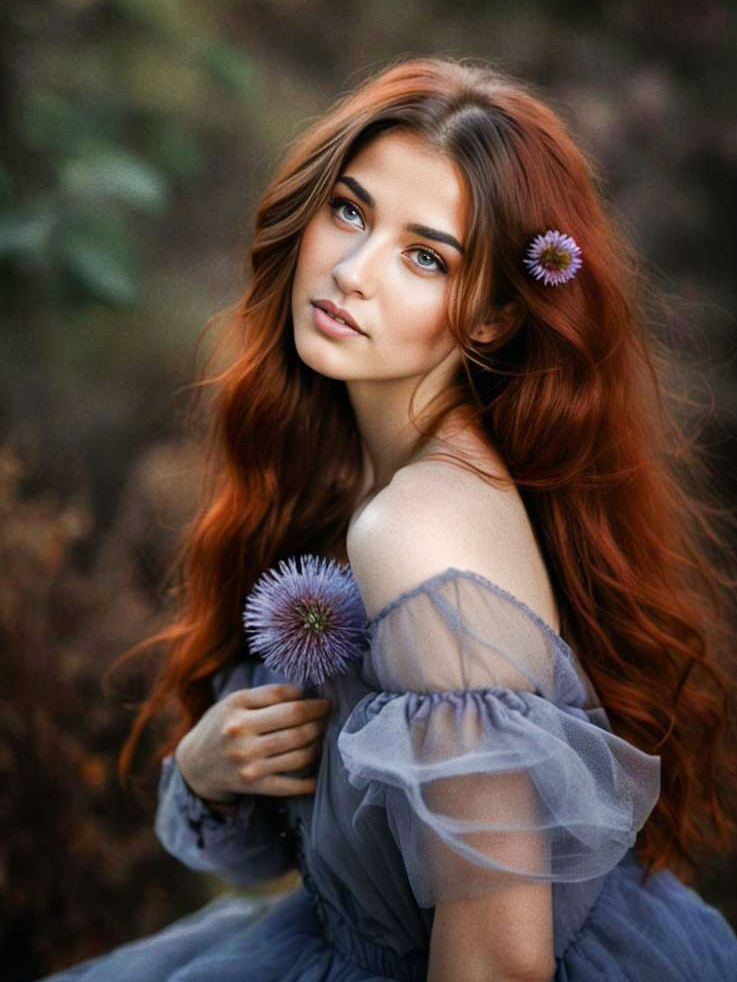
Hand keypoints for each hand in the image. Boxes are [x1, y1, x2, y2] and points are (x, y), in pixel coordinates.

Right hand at [174, 682, 332, 802]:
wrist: (194, 765)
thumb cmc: (221, 726)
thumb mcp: (234, 702)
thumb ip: (266, 695)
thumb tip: (306, 693)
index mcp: (236, 708)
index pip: (283, 696)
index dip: (309, 698)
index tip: (323, 700)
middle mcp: (241, 734)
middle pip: (295, 722)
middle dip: (320, 717)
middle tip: (330, 715)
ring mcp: (248, 762)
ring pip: (299, 751)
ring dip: (319, 743)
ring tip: (325, 735)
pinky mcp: (254, 785)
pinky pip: (291, 784)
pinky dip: (310, 780)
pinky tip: (320, 772)